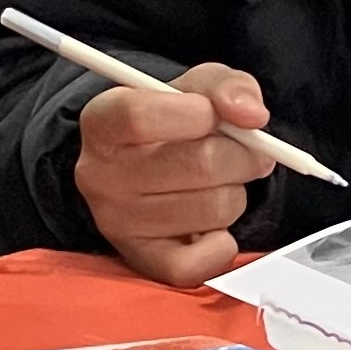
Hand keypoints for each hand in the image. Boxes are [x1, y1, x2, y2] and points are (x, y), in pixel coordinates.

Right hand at [76, 65, 274, 286]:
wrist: (147, 170)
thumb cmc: (173, 123)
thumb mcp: (196, 88)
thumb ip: (227, 86)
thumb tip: (251, 114)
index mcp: (101, 122)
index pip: (138, 117)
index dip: (194, 113)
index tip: (216, 114)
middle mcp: (99, 176)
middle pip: (198, 163)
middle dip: (243, 155)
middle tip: (251, 152)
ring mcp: (118, 223)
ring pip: (213, 208)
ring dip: (236, 194)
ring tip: (220, 185)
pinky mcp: (142, 261)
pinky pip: (201, 262)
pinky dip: (223, 244)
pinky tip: (213, 227)